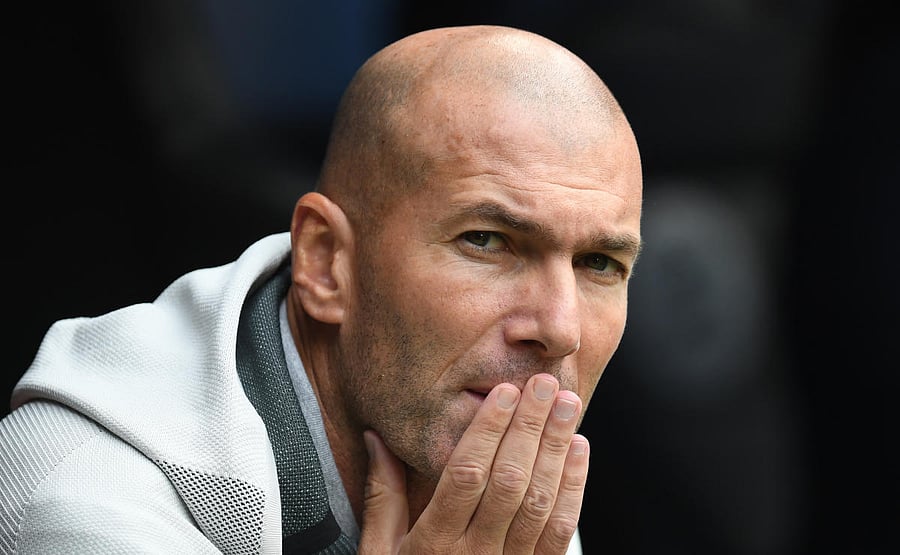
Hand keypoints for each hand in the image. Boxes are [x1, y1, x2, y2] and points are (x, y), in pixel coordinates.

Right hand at [359, 373, 588, 553]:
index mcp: (434, 546)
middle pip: (510, 482)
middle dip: (529, 428)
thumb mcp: (378, 553)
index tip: (502, 393)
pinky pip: (561, 532)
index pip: (466, 476)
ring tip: (565, 406)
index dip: (487, 431)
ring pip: (541, 503)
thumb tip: (377, 439)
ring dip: (557, 450)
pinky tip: (578, 452)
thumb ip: (381, 496)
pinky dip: (574, 488)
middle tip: (542, 384)